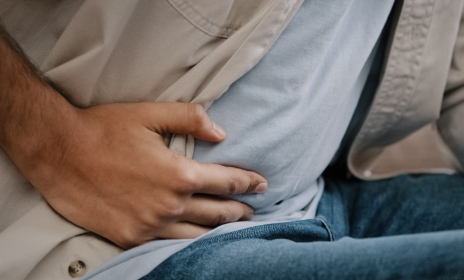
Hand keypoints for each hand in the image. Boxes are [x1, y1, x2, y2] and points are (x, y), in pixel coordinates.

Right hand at [25, 102, 266, 248]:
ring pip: (199, 234)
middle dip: (240, 210)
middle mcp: (170, 205)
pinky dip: (190, 241)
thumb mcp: (150, 114)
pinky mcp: (132, 238)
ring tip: (233, 227)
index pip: (226, 181)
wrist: (58, 153)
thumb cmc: (104, 130)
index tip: (262, 184)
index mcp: (179, 174)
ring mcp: (151, 226)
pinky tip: (197, 239)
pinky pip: (171, 244)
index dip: (248, 182)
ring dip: (220, 230)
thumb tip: (221, 132)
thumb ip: (190, 119)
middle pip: (218, 212)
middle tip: (252, 209)